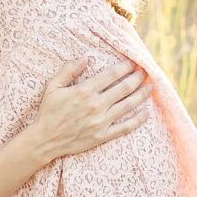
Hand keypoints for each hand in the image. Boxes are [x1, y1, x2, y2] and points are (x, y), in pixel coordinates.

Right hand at [23, 60, 149, 166]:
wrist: (45, 139)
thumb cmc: (48, 111)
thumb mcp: (52, 86)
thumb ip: (68, 70)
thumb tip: (85, 57)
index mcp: (84, 91)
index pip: (111, 75)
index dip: (125, 67)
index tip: (133, 62)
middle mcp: (95, 105)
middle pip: (124, 88)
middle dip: (137, 78)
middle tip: (145, 72)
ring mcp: (101, 121)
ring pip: (128, 105)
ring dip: (141, 95)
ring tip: (150, 87)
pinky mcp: (103, 135)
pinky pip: (125, 127)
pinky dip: (138, 120)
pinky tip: (146, 113)